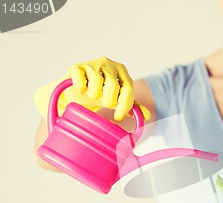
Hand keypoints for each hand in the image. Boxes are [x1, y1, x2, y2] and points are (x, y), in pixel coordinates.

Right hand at [33, 57, 150, 120]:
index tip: (118, 118)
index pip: (128, 89)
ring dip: (94, 94)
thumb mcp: (118, 100)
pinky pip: (80, 78)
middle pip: (113, 86)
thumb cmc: (102, 94)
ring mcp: (93, 64)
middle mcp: (109, 64)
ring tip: (92, 95)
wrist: (79, 91)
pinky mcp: (77, 67)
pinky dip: (80, 87)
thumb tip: (146, 116)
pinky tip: (81, 90)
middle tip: (104, 103)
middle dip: (108, 100)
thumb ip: (132, 106)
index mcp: (122, 71)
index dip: (124, 106)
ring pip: (96, 82)